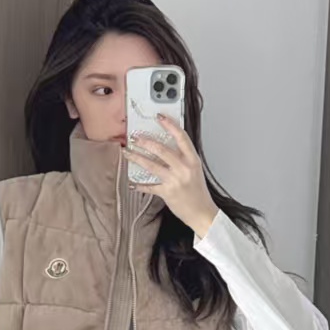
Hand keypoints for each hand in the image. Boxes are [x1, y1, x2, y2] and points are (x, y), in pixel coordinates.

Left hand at [125, 113, 218, 238]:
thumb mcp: (195, 171)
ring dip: (137, 158)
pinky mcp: (167, 192)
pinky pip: (149, 186)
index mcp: (192, 160)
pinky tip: (133, 183)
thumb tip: (166, 146)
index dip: (170, 125)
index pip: (181, 137)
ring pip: (151, 165)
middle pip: (162, 150)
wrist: (202, 213)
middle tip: (135, 137)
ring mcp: (175, 180)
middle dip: (145, 142)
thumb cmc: (198, 192)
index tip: (160, 117)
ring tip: (127, 152)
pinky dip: (139, 185)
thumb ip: (183, 158)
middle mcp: (184, 168)